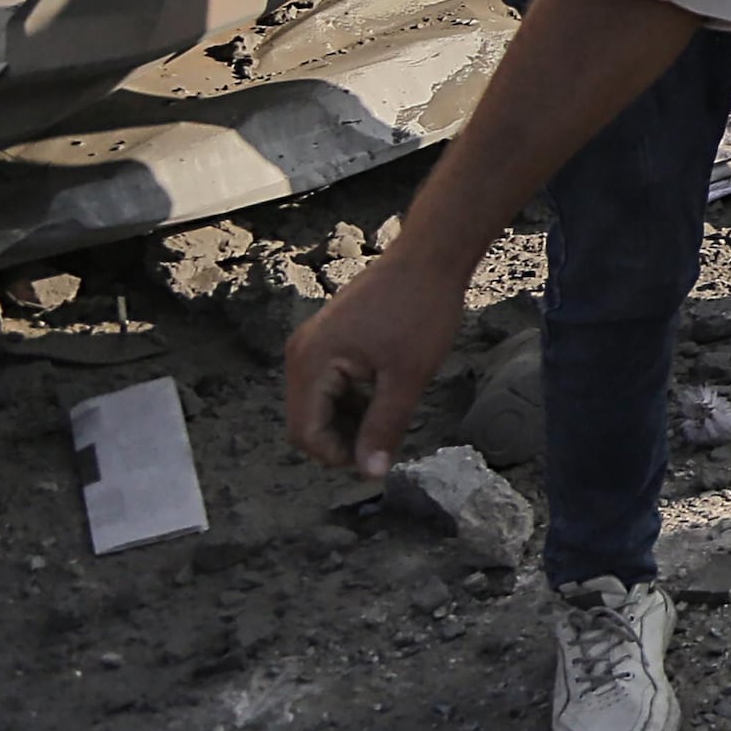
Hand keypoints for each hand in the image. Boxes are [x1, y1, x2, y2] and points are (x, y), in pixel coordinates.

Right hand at [282, 242, 475, 479]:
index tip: (377, 459)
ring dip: (350, 421)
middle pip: (307, 421)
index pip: (305, 433)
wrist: (429, 255)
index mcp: (311, 364)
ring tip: (392, 418)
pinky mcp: (329, 338)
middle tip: (387, 442)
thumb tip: (369, 474)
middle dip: (343, 440)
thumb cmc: (421, 310)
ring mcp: (312, 344)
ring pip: (320, 404)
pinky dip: (352, 399)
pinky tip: (386, 397)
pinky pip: (329, 385)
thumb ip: (384, 427)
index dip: (338, 456)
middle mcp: (301, 354)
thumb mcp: (407, 377)